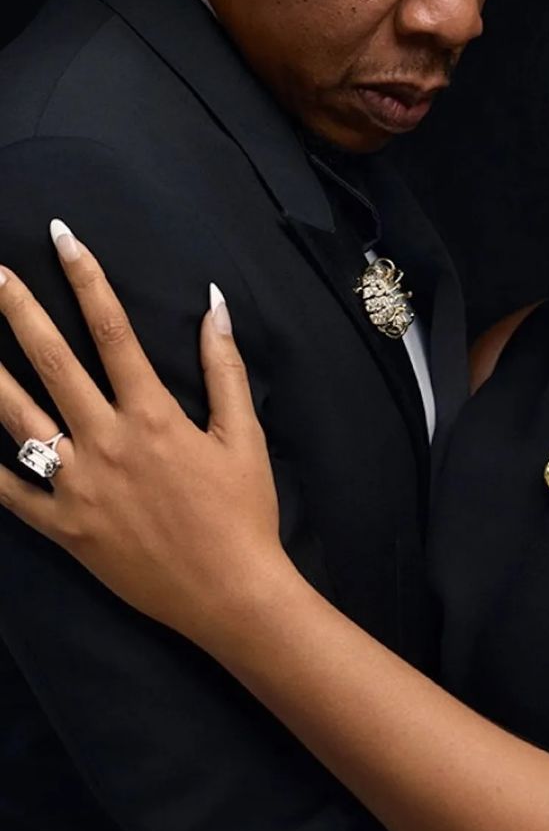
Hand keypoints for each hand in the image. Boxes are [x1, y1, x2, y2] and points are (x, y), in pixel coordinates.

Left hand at [0, 222, 285, 646]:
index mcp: (153, 414)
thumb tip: (214, 305)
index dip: (87, 278)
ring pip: (17, 419)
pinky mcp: (64, 528)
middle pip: (52, 363)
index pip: (112, 330)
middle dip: (18, 312)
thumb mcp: (244, 435)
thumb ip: (224, 367)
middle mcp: (108, 441)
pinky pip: (11, 494)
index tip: (63, 238)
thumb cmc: (243, 511)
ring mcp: (79, 486)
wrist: (230, 593)